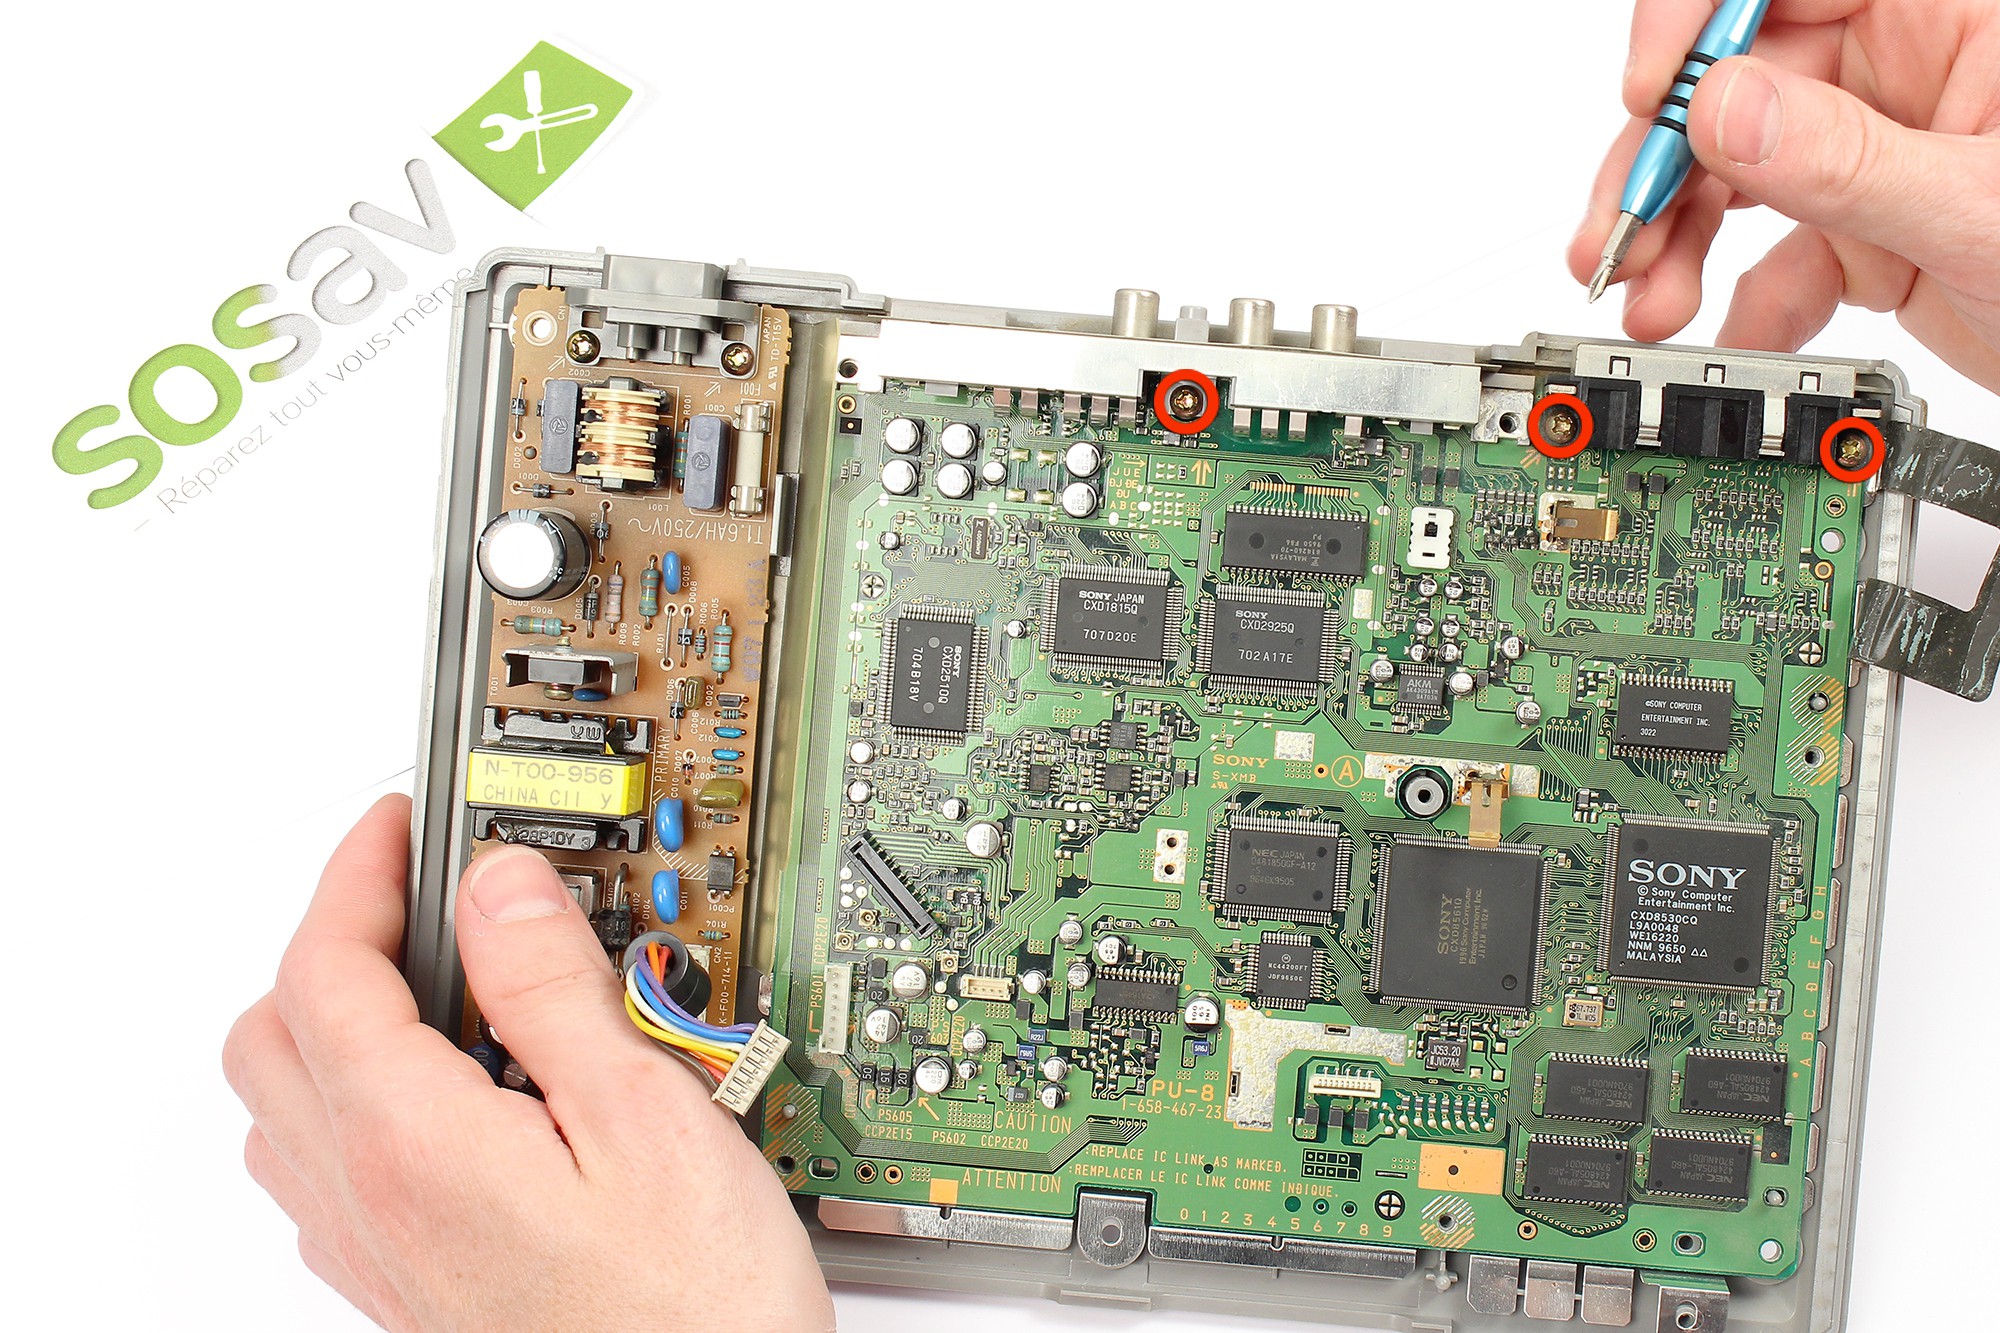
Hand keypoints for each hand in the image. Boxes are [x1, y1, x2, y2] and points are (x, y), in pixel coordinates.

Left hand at [223, 795, 833, 1331]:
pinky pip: (325, 1180)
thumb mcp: (645, 1118)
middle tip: (415, 893)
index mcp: (415, 1142)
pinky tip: (449, 1103)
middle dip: (327, 939)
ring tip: (433, 985)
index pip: (324, 966)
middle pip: (271, 1034)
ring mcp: (380, 1257)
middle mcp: (370, 1203)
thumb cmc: (689, 1313)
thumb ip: (555, 992)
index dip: (355, 870)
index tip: (400, 820)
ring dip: (327, 1024)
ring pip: (283, 1113)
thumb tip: (499, 885)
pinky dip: (353, 1106)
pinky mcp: (410, 1294)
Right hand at [1568, 0, 1999, 391]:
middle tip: (1622, 229)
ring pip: (1738, 169)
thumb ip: (1845, 162)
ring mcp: (1880, 150)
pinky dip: (1740, 296)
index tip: (1653, 93)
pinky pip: (1775, 250)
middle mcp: (1907, 69)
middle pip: (1738, 81)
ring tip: (1646, 295)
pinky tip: (1735, 331)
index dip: (1702, 20)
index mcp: (1953, 13)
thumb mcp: (1979, 211)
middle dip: (1666, 161)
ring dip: (1678, 236)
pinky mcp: (1868, 229)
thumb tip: (1722, 111)